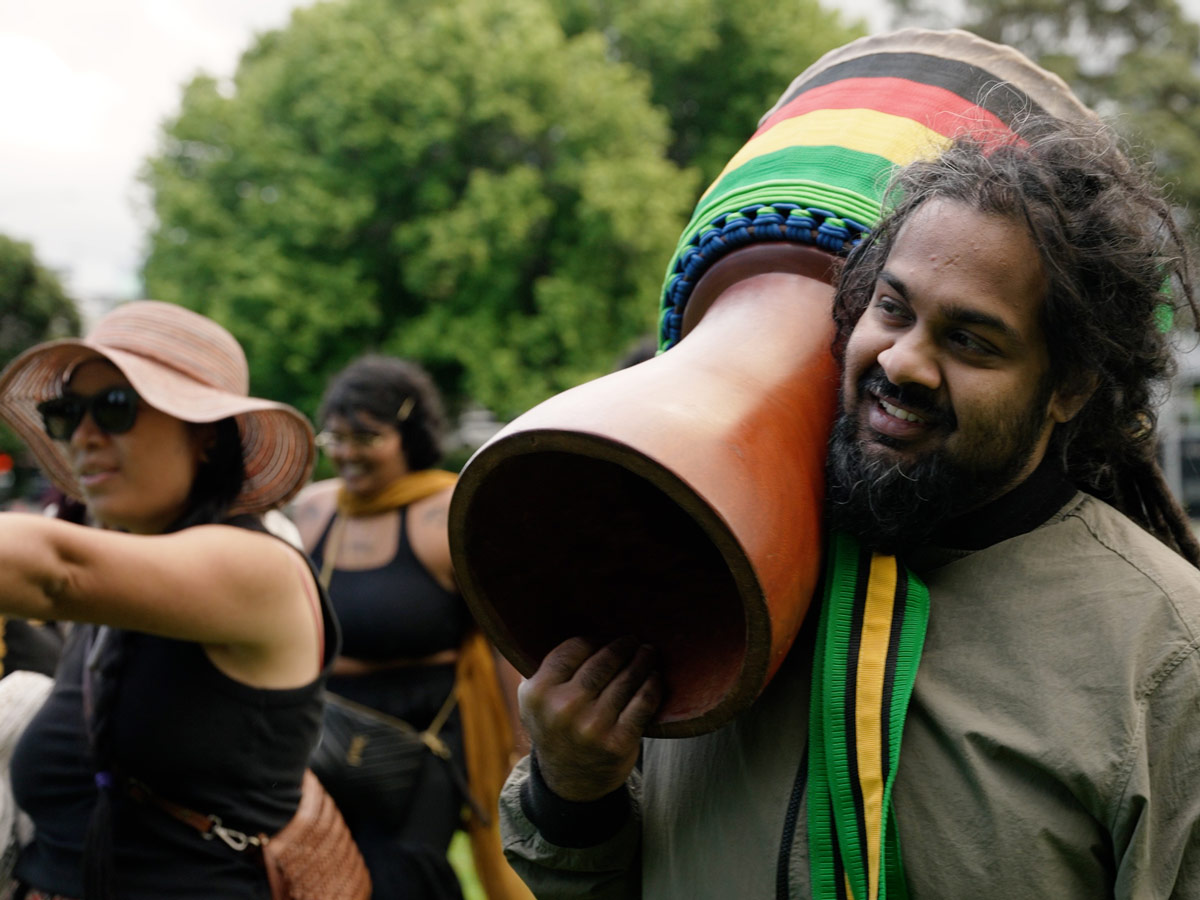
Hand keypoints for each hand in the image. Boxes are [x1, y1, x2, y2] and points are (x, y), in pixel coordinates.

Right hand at [519, 636, 661, 801]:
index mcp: (537, 692)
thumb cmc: (555, 727)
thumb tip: (567, 623)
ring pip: (626, 679)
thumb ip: (544, 668)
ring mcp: (592, 726)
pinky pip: (643, 702)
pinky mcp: (618, 741)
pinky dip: (652, 685)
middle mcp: (563, 708)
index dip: (594, 639)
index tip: (605, 637)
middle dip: (623, 646)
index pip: (574, 648)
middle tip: (633, 639)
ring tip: (648, 652)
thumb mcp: (533, 700)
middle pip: (603, 660)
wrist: (570, 782)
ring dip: (642, 660)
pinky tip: (655, 676)